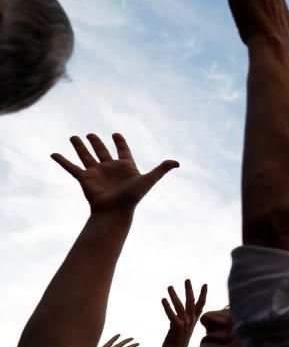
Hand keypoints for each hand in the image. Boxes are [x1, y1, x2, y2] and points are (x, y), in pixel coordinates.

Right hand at [52, 134, 177, 213]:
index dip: (120, 143)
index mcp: (125, 167)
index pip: (122, 151)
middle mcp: (110, 168)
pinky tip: (53, 153)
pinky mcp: (85, 179)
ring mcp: (96, 173)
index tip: (116, 134)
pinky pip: (71, 168)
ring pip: (86, 156)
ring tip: (74, 136)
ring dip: (79, 146)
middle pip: (101, 151)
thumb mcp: (148, 180)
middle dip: (96, 142)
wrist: (115, 212)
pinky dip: (62, 161)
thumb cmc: (132, 197)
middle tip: (90, 134)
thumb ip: (161, 170)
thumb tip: (178, 162)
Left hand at [160, 279, 207, 346]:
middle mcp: (191, 320)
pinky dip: (167, 306)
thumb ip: (182, 320)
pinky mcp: (177, 327)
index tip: (205, 284)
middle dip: (189, 290)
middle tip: (187, 279)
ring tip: (169, 287)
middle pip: (191, 302)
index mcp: (193, 321)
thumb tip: (178, 314)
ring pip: (180, 306)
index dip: (203, 294)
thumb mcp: (183, 329)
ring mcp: (185, 323)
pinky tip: (163, 299)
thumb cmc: (177, 343)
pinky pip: (171, 314)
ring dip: (174, 295)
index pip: (200, 305)